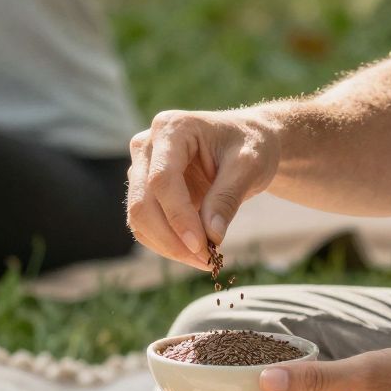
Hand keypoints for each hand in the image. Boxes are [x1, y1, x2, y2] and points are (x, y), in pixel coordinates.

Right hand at [127, 109, 280, 269]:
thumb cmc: (251, 145)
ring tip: (205, 260)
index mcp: (171, 128)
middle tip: (206, 262)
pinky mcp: (145, 190)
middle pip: (143, 202)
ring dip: (168, 246)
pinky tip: (194, 252)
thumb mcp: (249, 165)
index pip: (162, 179)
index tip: (202, 247)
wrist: (247, 142)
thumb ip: (228, 197)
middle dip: (172, 239)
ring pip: (139, 218)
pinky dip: (167, 244)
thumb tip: (211, 237)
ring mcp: (141, 168)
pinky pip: (145, 225)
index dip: (179, 216)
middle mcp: (147, 146)